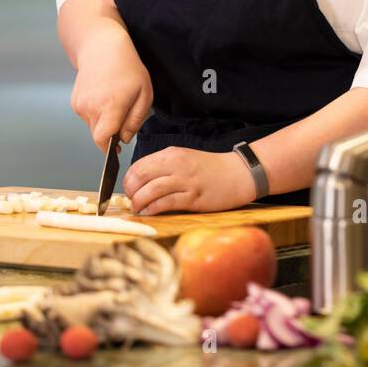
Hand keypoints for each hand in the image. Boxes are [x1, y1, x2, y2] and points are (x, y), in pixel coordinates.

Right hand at [70, 26, 153, 153]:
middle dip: (110, 134)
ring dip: (104, 122)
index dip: (110, 148)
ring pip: (93, 127)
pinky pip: (87, 117)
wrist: (101, 48)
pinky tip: (104, 98)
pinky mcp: (75, 102)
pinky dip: (96, 114)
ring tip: (114, 102)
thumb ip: (135, 121)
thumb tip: (124, 139)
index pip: (102, 140)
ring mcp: (80, 105)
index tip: (118, 149)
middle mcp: (91, 107)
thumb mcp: (144, 94)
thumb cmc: (128, 69)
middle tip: (123, 118)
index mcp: (110, 106)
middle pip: (98, 136)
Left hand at [123, 147, 255, 214]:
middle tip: (132, 200)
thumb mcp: (185, 159)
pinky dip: (152, 209)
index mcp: (171, 154)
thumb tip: (140, 182)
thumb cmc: (211, 169)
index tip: (129, 190)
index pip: (138, 165)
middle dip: (130, 191)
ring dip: (139, 202)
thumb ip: (164, 167)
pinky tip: (150, 212)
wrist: (239, 174)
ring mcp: (185, 181)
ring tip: (139, 208)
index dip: (128, 180)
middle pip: (139, 177)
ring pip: (150, 191)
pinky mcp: (193, 197)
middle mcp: (176, 164)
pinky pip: (165, 203)